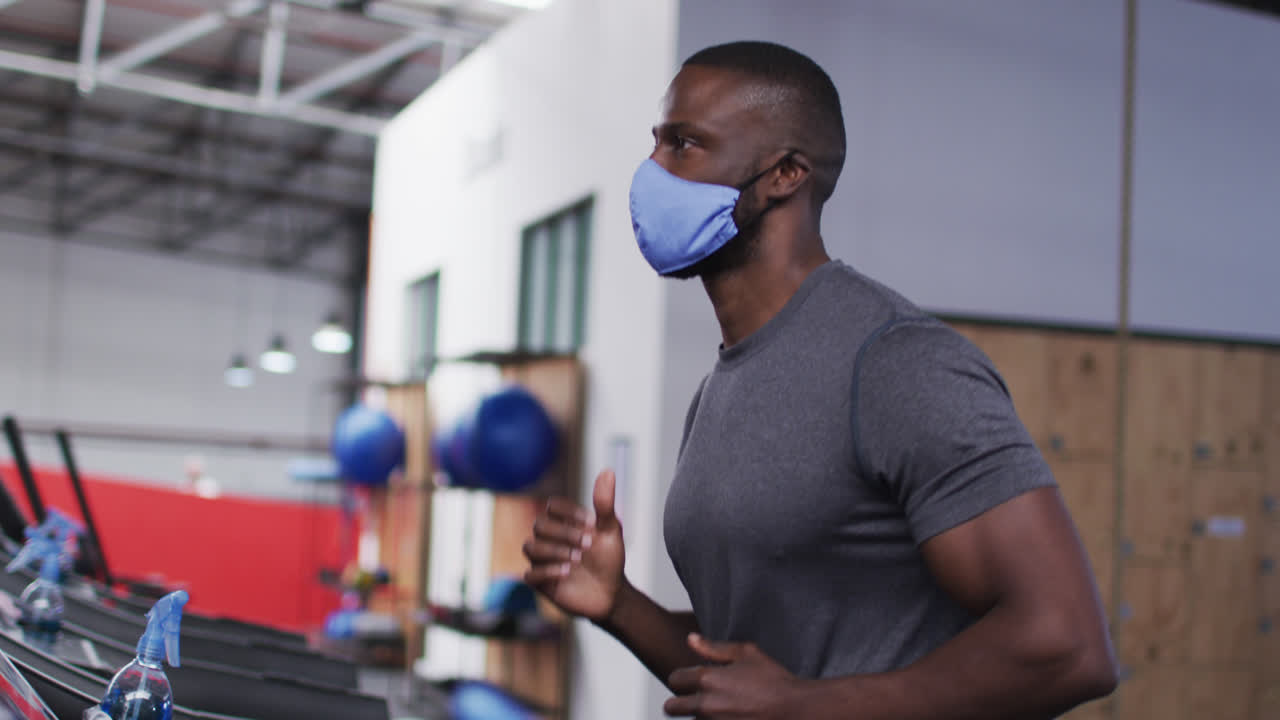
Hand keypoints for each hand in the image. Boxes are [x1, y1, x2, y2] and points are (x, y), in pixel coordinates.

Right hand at [522, 469, 625, 621]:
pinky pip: (530, 574)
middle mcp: (549, 539)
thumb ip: (605, 503)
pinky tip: (567, 573)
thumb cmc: (609, 559)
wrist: (611, 594)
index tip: (592, 523)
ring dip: (554, 551)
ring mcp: (543, 561)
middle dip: (563, 533)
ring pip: (530, 547)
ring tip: (576, 560)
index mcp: (564, 523)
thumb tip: (608, 471)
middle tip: (587, 544)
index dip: (569, 512)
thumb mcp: (611, 530)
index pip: (553, 506)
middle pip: (539, 525)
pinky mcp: (541, 583)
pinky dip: (547, 571)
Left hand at [664, 635, 806, 718]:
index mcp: (707, 679)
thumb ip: (714, 647)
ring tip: (720, 708)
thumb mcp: (747, 653)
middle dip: (679, 702)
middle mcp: (705, 704)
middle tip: (693, 699)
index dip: (682, 679)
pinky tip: (728, 715)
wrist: (795, 710)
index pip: (674, 679)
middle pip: (671, 707)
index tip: (691, 680)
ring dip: (699, 715)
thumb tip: (691, 639)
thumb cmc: (774, 680)